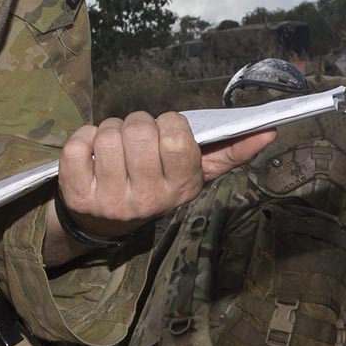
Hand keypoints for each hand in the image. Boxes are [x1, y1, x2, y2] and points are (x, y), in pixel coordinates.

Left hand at [56, 111, 275, 238]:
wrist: (105, 222)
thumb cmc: (155, 184)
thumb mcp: (194, 174)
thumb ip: (230, 152)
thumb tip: (268, 132)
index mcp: (179, 189)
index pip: (176, 134)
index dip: (167, 123)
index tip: (164, 133)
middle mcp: (146, 200)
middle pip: (139, 130)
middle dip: (136, 123)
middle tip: (136, 138)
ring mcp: (109, 201)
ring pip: (107, 134)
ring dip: (109, 129)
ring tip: (115, 146)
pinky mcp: (77, 196)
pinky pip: (76, 145)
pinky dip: (82, 137)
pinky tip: (90, 152)